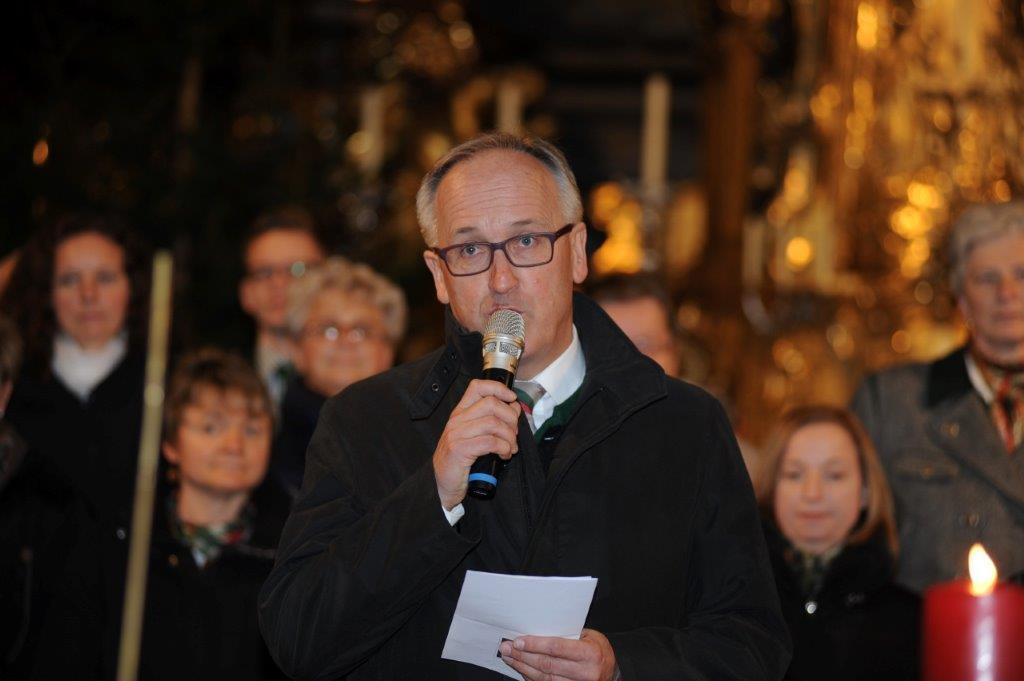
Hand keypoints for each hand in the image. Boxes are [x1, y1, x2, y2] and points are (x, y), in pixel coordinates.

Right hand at [433, 379, 520, 509]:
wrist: (442, 484)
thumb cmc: (460, 460)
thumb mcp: (475, 435)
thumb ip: (493, 420)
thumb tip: (514, 409)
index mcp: (461, 412)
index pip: (478, 387)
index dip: (499, 388)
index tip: (512, 399)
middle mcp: (457, 420)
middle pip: (491, 403)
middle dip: (510, 417)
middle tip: (514, 433)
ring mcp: (457, 434)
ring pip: (493, 423)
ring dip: (509, 436)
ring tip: (510, 448)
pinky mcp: (459, 450)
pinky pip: (490, 442)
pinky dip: (503, 448)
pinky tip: (504, 455)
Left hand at [499, 629, 616, 680]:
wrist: (612, 670)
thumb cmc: (597, 649)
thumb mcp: (588, 636)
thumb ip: (566, 636)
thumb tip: (536, 631)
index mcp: (590, 654)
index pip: (556, 648)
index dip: (535, 645)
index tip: (518, 641)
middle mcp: (585, 673)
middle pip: (547, 665)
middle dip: (523, 656)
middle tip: (507, 648)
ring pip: (544, 679)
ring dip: (523, 668)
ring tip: (510, 658)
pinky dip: (531, 678)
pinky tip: (522, 669)